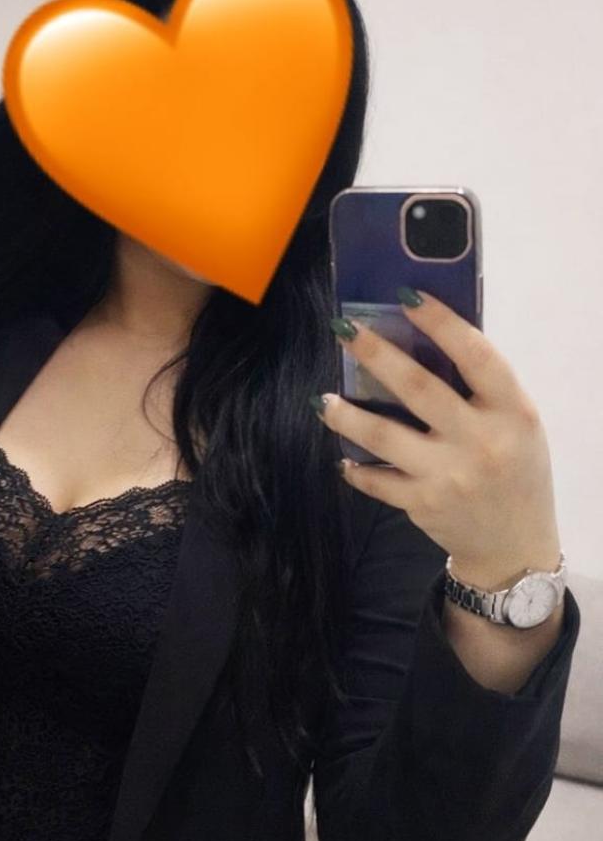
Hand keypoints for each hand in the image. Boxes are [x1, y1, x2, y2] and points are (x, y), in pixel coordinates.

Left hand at [316, 290, 561, 587]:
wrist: (514, 545)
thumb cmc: (515, 470)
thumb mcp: (518, 425)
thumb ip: (482, 390)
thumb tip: (422, 340)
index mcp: (513, 412)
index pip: (477, 356)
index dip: (441, 323)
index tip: (406, 296)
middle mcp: (481, 442)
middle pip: (418, 389)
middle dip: (376, 355)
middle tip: (344, 329)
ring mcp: (448, 475)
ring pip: (384, 436)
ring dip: (346, 415)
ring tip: (323, 400)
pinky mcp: (421, 504)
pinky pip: (376, 479)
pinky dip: (356, 467)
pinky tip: (343, 454)